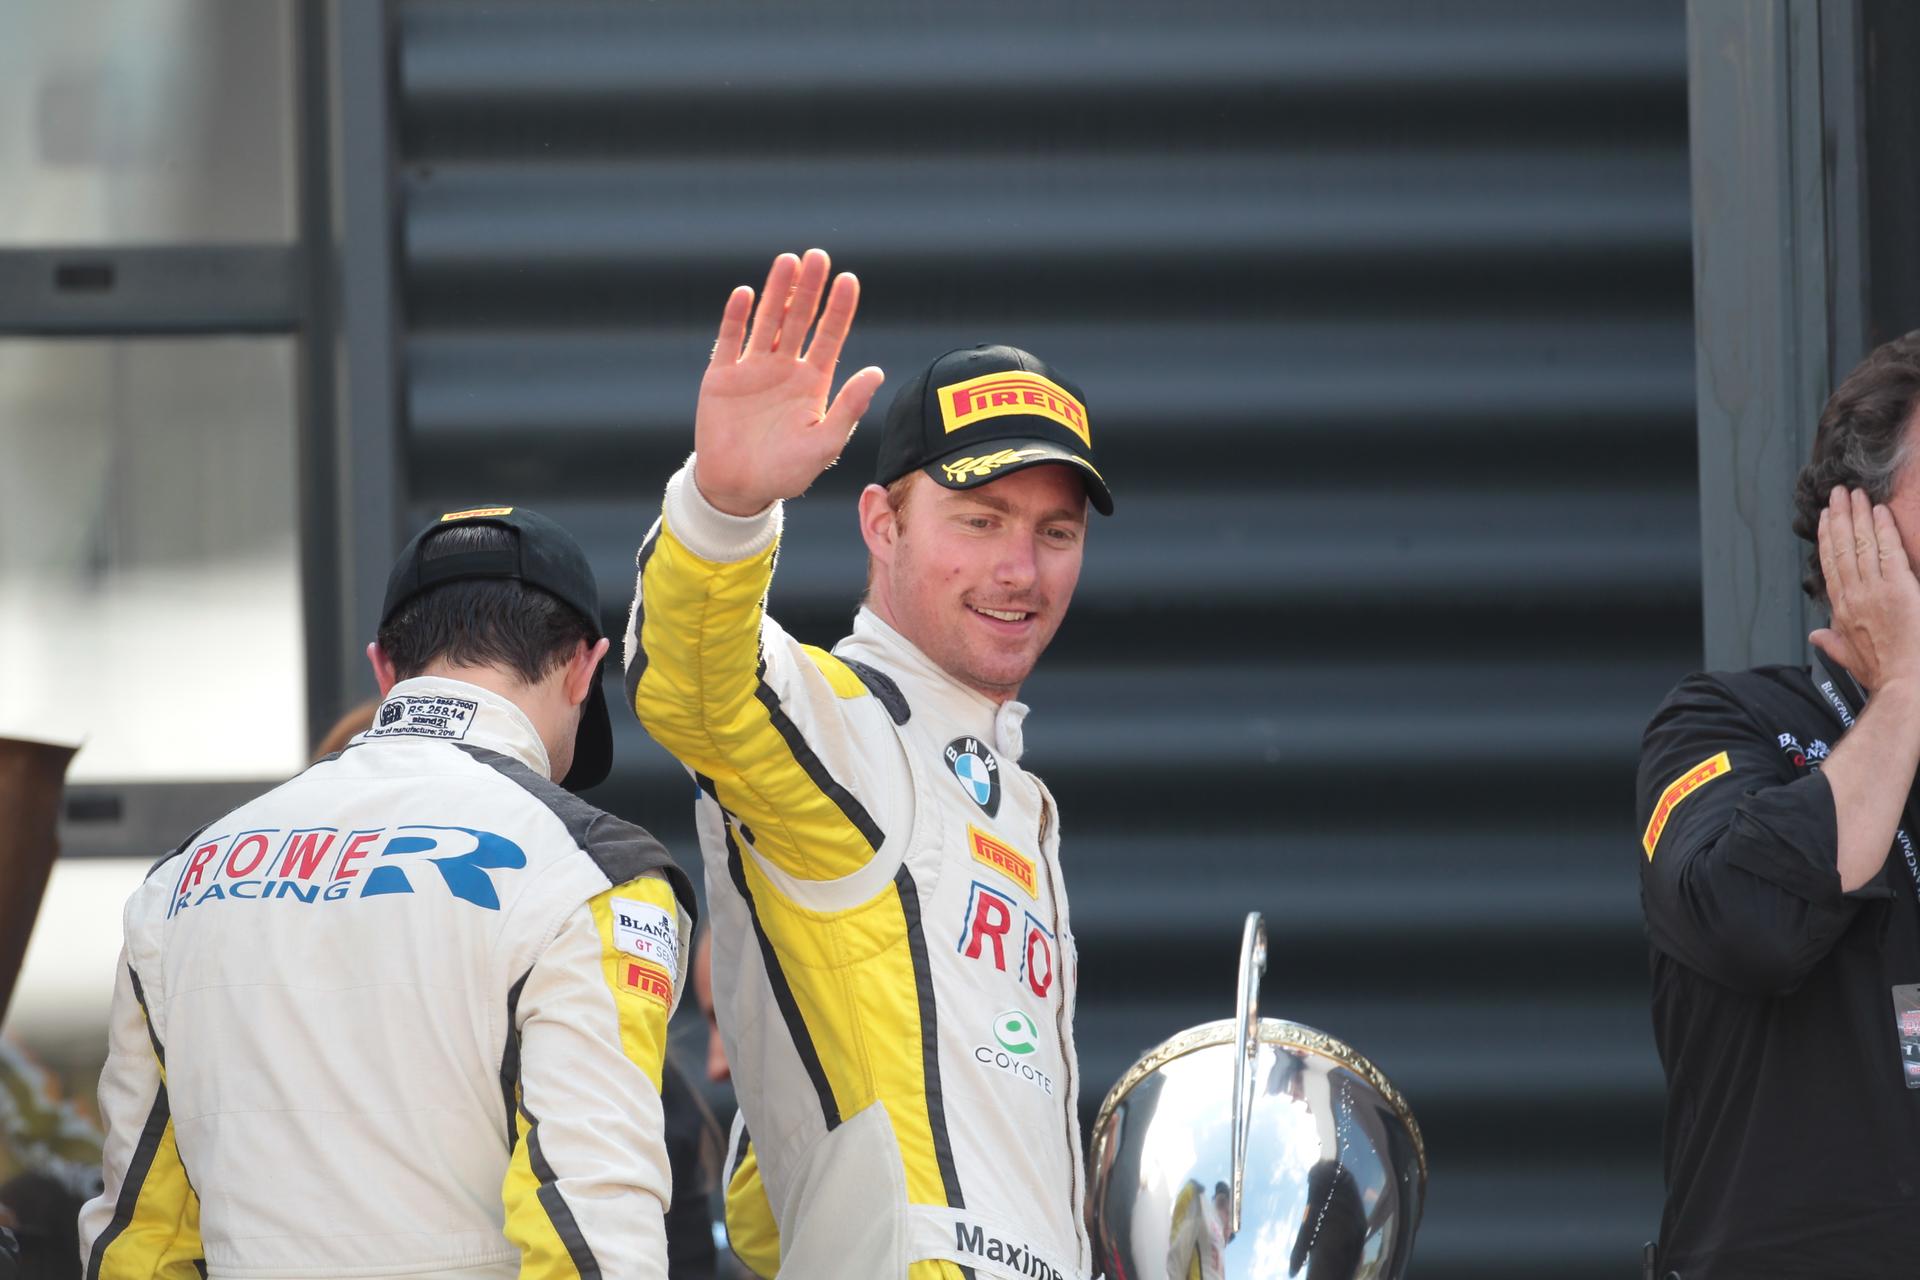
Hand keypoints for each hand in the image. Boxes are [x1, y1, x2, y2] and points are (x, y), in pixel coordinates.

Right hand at [692, 249, 885, 515]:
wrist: (739, 489)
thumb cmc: (787, 472)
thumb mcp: (825, 444)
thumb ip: (849, 407)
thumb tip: (877, 372)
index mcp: (812, 382)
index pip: (829, 336)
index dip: (838, 308)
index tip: (848, 280)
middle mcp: (784, 368)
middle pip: (799, 319)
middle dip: (809, 289)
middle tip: (818, 257)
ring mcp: (752, 369)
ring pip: (767, 321)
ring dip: (776, 292)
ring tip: (788, 261)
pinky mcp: (721, 377)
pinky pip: (730, 340)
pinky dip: (737, 317)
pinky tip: (746, 294)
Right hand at [1810, 485, 1919, 691]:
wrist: (1907, 686)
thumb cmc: (1885, 676)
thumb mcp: (1852, 661)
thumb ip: (1832, 644)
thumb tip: (1815, 636)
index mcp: (1842, 611)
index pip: (1831, 566)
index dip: (1827, 539)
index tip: (1826, 518)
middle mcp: (1854, 596)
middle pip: (1842, 549)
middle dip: (1839, 518)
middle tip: (1837, 493)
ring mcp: (1875, 591)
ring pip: (1862, 545)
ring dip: (1858, 516)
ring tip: (1855, 493)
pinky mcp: (1899, 589)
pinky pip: (1889, 552)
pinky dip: (1883, 530)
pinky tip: (1879, 511)